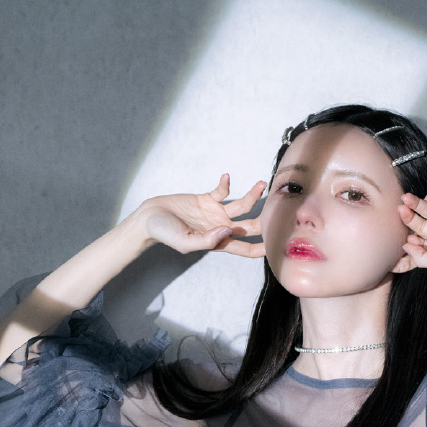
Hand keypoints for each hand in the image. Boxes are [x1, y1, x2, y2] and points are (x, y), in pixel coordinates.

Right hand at [140, 174, 265, 257]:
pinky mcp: (207, 199)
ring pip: (242, 205)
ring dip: (252, 195)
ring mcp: (216, 213)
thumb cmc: (166, 234)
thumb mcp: (185, 242)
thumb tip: (228, 231)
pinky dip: (225, 184)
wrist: (149, 219)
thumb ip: (207, 240)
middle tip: (277, 210)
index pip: (246, 249)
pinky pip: (222, 191)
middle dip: (265, 220)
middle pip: (250, 226)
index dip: (261, 249)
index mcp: (218, 243)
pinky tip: (225, 176)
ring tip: (261, 184)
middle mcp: (221, 228)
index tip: (276, 244)